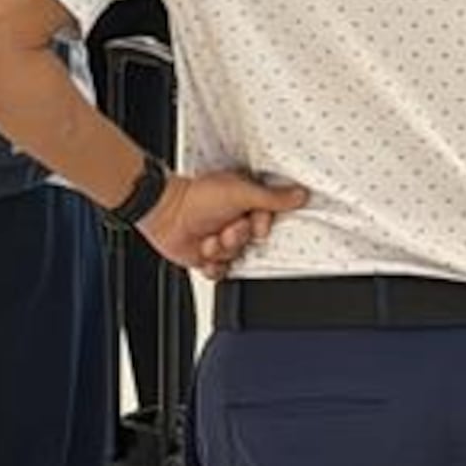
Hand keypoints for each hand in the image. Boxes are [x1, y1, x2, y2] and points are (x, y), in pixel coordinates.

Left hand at [139, 170, 310, 278]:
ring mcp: (220, 240)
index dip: (260, 226)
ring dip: (222, 251)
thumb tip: (301, 194)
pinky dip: (213, 267)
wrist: (164, 214)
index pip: (267, 222)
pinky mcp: (207, 257)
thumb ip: (273, 197)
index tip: (252, 222)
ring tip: (209, 238)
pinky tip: (204, 253)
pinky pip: (221, 273)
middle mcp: (234, 222)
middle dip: (238, 239)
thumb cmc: (196, 197)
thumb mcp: (241, 193)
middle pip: (252, 243)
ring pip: (236, 258)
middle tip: (225, 229)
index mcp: (244, 204)